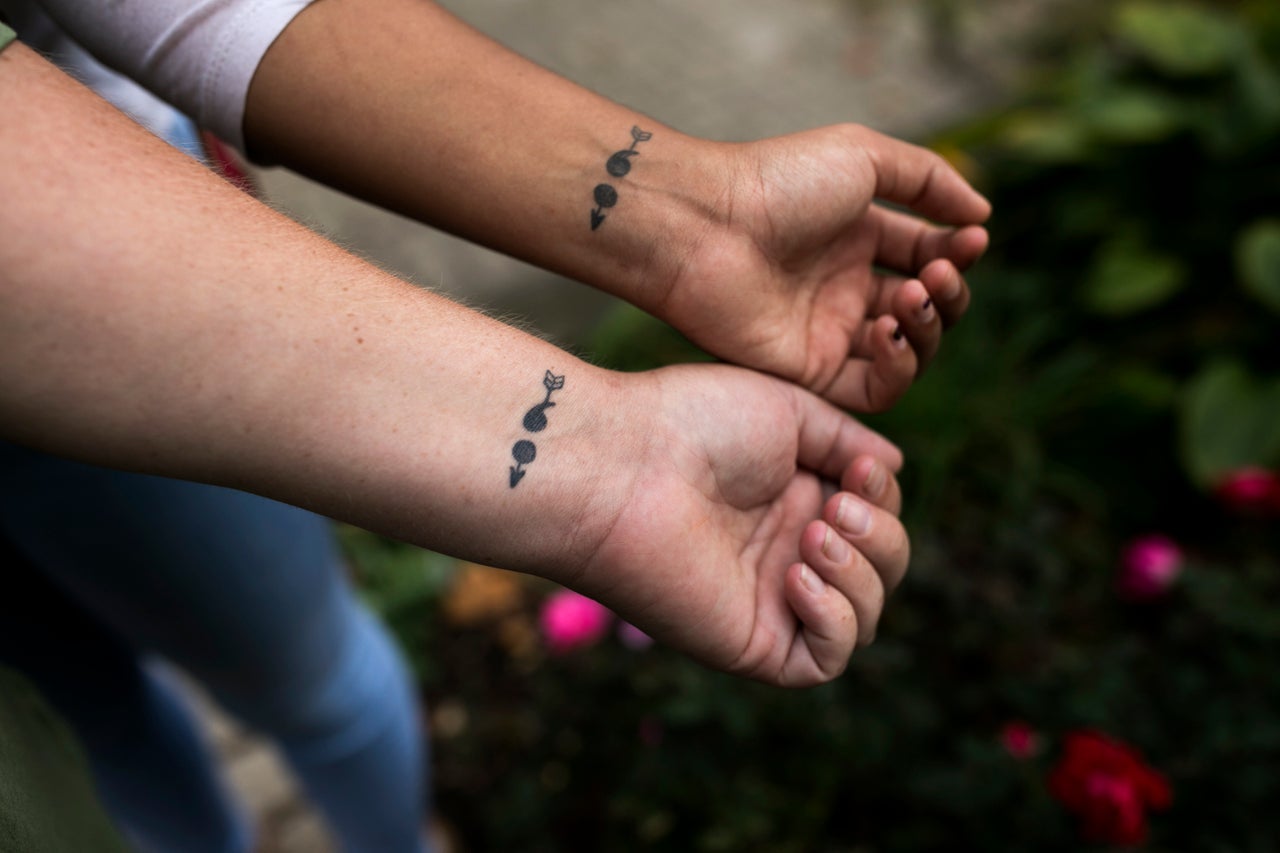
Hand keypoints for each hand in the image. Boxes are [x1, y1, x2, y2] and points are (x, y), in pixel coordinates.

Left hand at [577, 364, 908, 686]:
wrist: (625, 465)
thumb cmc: (692, 423)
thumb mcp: (789, 411)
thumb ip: (848, 438)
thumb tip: (894, 466)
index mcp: (793, 500)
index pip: (875, 520)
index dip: (883, 500)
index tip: (858, 469)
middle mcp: (784, 552)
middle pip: (881, 571)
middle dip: (881, 539)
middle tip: (834, 508)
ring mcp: (769, 600)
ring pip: (863, 619)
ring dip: (862, 575)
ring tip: (813, 535)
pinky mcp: (750, 642)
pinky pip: (824, 661)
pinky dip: (834, 620)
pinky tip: (796, 576)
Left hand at [658, 124, 989, 411]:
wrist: (707, 227)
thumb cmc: (777, 184)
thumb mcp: (863, 155)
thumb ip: (928, 178)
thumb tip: (981, 215)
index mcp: (858, 236)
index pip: (930, 256)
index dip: (959, 253)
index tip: (973, 239)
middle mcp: (846, 287)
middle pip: (927, 308)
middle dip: (949, 293)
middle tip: (935, 273)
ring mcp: (829, 332)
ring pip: (909, 352)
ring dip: (929, 328)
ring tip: (910, 295)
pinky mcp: (811, 372)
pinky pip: (876, 389)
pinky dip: (898, 366)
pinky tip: (886, 329)